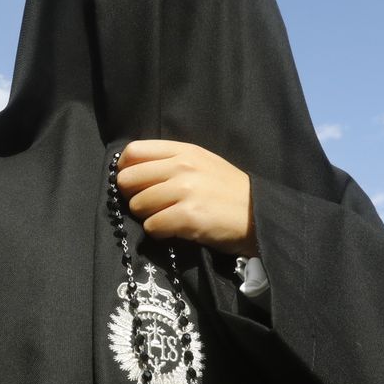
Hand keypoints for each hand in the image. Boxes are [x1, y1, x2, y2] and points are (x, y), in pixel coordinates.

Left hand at [116, 140, 256, 255]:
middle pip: (129, 179)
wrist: (258, 215)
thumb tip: (132, 170)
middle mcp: (182, 167)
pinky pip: (152, 226)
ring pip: (138, 205)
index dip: (125, 169)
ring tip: (165, 218)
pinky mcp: (188, 216)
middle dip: (132, 196)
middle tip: (148, 206)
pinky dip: (158, 232)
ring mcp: (185, 191)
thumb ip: (170, 162)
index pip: (134, 151)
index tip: (132, 184)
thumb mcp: (202, 163)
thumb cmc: (228, 191)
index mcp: (184, 151)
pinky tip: (173, 231)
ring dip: (146, 216)